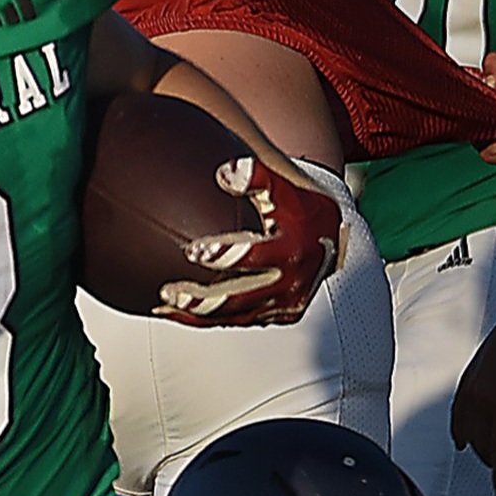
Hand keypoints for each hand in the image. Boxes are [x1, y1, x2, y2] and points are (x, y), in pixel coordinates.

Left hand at [157, 157, 341, 326]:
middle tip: (169, 293)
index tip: (192, 251)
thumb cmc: (300, 207)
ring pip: (235, 317)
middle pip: (240, 298)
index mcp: (291, 248)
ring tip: (163, 305)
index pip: (254, 255)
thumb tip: (225, 174)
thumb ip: (255, 176)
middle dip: (202, 299)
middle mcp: (290, 281)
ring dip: (198, 315)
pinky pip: (240, 321)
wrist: (332, 236)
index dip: (222, 255)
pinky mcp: (279, 315)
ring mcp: (284, 303)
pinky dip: (208, 320)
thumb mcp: (283, 187)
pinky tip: (176, 314)